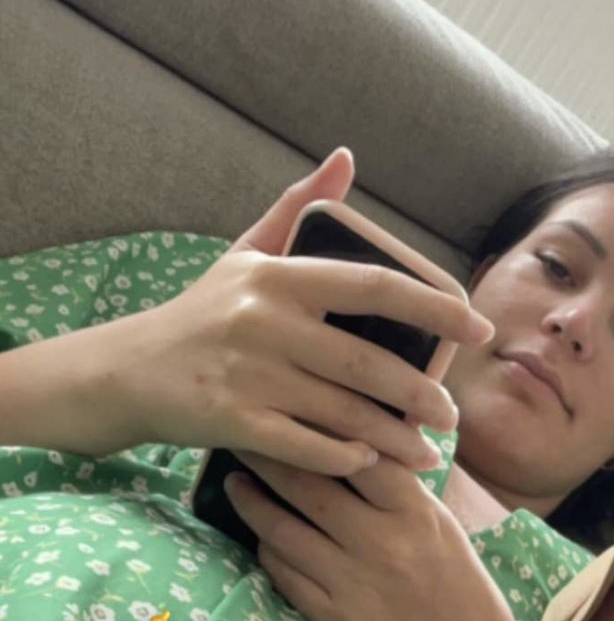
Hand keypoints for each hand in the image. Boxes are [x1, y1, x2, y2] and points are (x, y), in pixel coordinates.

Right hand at [102, 149, 492, 472]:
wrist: (127, 370)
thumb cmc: (201, 313)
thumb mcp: (245, 255)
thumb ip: (297, 209)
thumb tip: (346, 157)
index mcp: (279, 277)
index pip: (374, 288)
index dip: (435, 308)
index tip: (479, 328)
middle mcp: (264, 322)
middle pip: (366, 363)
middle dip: (420, 394)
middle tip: (452, 415)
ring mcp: (247, 374)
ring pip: (342, 413)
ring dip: (393, 439)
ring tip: (428, 454)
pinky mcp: (231, 421)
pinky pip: (305, 446)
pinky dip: (343, 458)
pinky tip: (369, 463)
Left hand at [225, 452, 523, 620]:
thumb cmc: (464, 595)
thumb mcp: (444, 531)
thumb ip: (403, 492)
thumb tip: (364, 443)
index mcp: (416, 514)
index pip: (358, 453)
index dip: (318, 426)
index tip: (291, 406)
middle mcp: (382, 543)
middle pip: (308, 485)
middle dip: (267, 454)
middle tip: (241, 432)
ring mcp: (353, 583)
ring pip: (283, 530)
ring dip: (252, 502)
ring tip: (236, 482)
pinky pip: (284, 575)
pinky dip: (268, 550)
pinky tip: (261, 536)